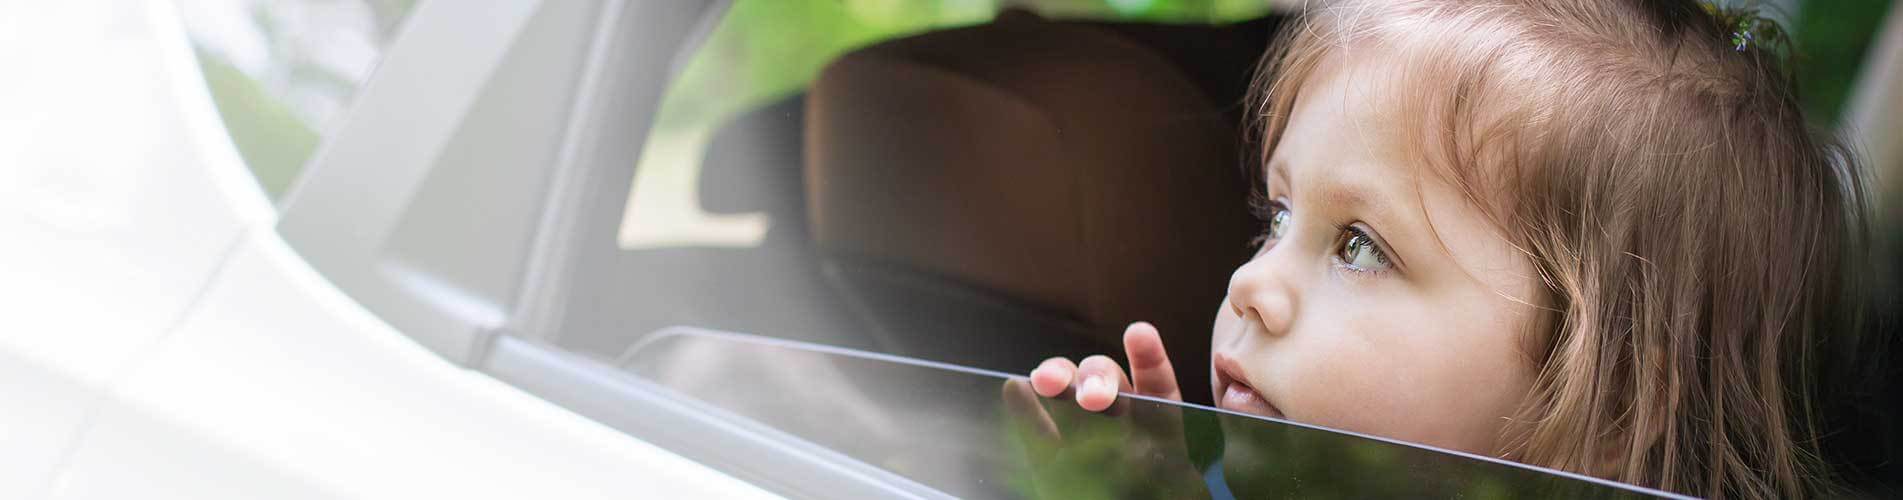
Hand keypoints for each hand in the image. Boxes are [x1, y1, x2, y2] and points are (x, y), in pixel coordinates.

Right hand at [998, 322, 1206, 498]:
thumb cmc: (1155, 496)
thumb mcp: (1170, 481)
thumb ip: (1159, 458)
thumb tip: (1158, 435)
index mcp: (1159, 427)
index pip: (1155, 382)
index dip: (1147, 355)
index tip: (1137, 334)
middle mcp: (1119, 422)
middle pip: (1105, 382)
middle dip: (1096, 379)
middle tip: (1091, 398)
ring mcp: (1081, 438)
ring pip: (1068, 395)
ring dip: (1058, 379)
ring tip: (1045, 379)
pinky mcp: (1051, 460)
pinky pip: (1037, 431)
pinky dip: (1024, 410)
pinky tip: (1014, 387)